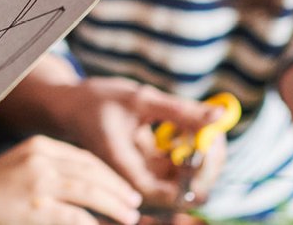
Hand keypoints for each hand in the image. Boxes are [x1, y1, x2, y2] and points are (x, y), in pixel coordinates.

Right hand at [0, 136, 142, 224]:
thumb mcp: (22, 165)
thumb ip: (52, 166)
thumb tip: (92, 180)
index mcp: (38, 146)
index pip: (84, 156)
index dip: (109, 173)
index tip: (124, 186)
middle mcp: (40, 160)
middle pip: (92, 171)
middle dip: (117, 188)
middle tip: (134, 202)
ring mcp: (38, 183)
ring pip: (89, 191)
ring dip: (114, 205)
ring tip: (128, 216)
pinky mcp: (37, 207)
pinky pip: (75, 215)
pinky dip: (91, 222)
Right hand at [51, 77, 224, 205]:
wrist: (72, 105)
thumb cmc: (97, 101)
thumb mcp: (140, 100)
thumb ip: (180, 111)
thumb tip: (219, 116)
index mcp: (128, 173)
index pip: (174, 193)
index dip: (198, 172)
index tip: (208, 139)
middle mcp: (139, 181)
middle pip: (188, 189)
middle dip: (208, 159)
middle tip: (214, 124)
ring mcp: (148, 175)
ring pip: (190, 176)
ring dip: (205, 150)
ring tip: (203, 119)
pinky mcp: (153, 165)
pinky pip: (183, 163)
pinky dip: (194, 144)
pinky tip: (188, 122)